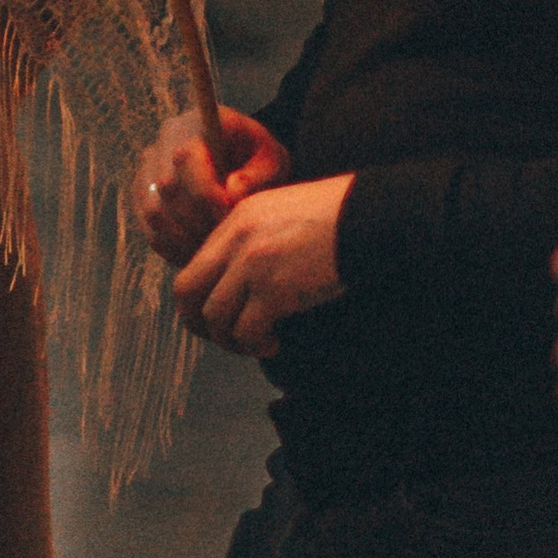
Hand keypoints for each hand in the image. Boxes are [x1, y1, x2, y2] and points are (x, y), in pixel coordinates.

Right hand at [134, 106, 286, 267]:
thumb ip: (256, 176)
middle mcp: (163, 143)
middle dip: (197, 220)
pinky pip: (148, 228)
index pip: (186, 157)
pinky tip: (197, 253)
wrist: (241, 160)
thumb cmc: (259, 158)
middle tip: (225, 239)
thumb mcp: (271, 160)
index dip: (206, 191)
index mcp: (195, 123)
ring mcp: (147, 171)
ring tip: (212, 248)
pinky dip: (172, 247)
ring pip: (153, 212)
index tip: (229, 214)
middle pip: (166, 188)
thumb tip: (230, 193)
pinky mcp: (143, 197)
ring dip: (183, 237)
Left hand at [173, 171, 350, 355]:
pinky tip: (273, 345)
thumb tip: (241, 280)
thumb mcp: (281, 212)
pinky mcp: (276, 290)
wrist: (370, 216)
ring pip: (214, 316)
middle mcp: (235, 241)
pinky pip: (246, 331)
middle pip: (187, 290)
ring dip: (230, 340)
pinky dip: (255, 345)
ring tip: (255, 345)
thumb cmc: (338, 216)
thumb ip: (253, 238)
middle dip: (198, 323)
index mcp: (234, 221)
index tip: (216, 316)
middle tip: (221, 337)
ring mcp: (252, 266)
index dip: (198, 298)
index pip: (193, 265)